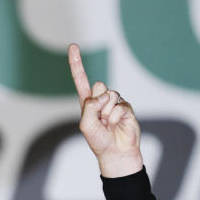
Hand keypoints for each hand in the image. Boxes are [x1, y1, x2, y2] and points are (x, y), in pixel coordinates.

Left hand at [68, 44, 142, 177]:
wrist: (116, 152)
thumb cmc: (98, 140)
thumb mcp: (86, 124)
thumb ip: (90, 106)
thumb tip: (103, 92)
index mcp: (87, 102)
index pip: (81, 79)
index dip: (77, 63)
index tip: (73, 46)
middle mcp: (100, 99)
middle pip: (98, 87)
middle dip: (97, 104)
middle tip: (100, 120)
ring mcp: (114, 102)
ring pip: (110, 95)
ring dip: (107, 112)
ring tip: (108, 124)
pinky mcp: (126, 107)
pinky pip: (119, 105)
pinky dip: (115, 117)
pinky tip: (116, 125)